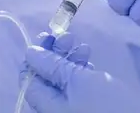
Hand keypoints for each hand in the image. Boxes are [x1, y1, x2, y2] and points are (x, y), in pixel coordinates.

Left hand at [22, 32, 139, 112]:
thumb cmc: (110, 105)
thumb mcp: (79, 80)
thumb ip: (52, 66)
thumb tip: (30, 52)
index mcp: (46, 108)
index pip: (29, 79)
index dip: (36, 55)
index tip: (48, 35)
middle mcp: (56, 111)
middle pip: (46, 79)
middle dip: (55, 53)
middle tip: (69, 36)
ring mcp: (73, 111)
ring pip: (62, 81)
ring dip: (69, 59)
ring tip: (84, 47)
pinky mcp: (89, 109)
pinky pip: (76, 89)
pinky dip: (80, 72)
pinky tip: (90, 61)